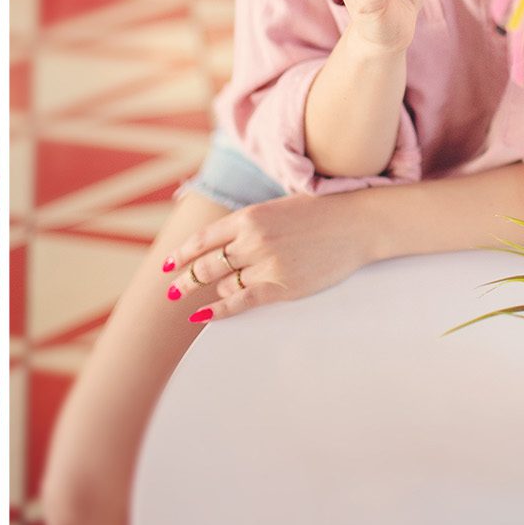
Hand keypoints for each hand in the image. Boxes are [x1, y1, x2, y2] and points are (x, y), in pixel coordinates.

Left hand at [162, 193, 372, 322]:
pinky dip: (219, 310)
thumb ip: (247, 226)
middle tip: (172, 289)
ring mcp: (267, 264)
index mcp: (248, 217)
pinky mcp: (282, 286)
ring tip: (198, 296)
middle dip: (186, 278)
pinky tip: (203, 315)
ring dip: (210, 291)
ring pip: (224, 284)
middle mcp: (252, 240)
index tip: (167, 265)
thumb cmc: (318, 214)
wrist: (356, 224)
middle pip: (207, 265)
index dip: (181, 254)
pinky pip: (242, 301)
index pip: (203, 239)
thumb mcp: (275, 209)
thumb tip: (221, 249)